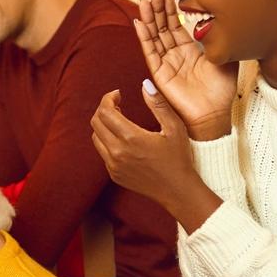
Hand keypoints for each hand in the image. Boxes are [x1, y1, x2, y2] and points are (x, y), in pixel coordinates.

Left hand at [90, 84, 222, 233]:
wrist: (177, 191)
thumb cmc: (179, 158)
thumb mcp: (174, 127)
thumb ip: (158, 104)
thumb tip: (145, 84)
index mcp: (131, 138)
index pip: (105, 111)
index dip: (108, 99)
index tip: (118, 94)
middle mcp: (117, 152)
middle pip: (96, 123)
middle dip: (104, 109)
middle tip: (118, 104)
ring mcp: (113, 165)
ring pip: (96, 138)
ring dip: (104, 125)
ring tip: (120, 120)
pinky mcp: (114, 175)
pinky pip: (103, 152)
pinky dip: (107, 140)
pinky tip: (123, 138)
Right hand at [135, 0, 236, 140]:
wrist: (214, 114)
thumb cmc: (221, 90)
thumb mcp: (226, 56)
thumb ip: (219, 38)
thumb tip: (216, 19)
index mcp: (189, 49)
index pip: (176, 24)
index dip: (171, 8)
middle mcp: (175, 54)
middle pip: (162, 27)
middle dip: (158, 8)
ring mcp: (166, 63)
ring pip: (154, 36)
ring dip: (149, 18)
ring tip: (145, 0)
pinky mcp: (160, 73)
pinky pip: (150, 52)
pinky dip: (144, 37)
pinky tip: (139, 22)